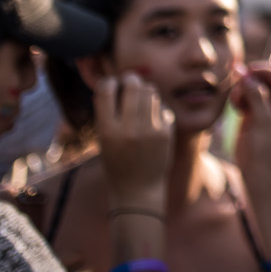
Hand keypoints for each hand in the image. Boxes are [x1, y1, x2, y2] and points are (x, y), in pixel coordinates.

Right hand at [95, 73, 173, 210]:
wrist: (138, 190)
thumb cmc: (117, 162)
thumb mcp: (104, 140)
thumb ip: (107, 114)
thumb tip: (113, 83)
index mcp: (107, 131)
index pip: (106, 91)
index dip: (109, 82)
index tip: (112, 85)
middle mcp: (128, 129)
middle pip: (134, 85)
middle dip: (132, 80)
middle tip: (131, 83)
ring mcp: (149, 130)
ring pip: (151, 92)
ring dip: (146, 93)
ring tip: (141, 103)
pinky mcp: (166, 133)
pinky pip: (162, 108)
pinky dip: (157, 110)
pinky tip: (152, 121)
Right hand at [230, 61, 270, 186]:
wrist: (259, 176)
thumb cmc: (266, 150)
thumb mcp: (263, 121)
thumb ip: (257, 96)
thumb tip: (247, 75)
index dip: (263, 71)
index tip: (247, 69)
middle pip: (266, 81)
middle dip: (251, 80)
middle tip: (237, 85)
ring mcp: (268, 111)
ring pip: (254, 89)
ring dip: (244, 90)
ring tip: (236, 101)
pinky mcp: (255, 117)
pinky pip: (247, 100)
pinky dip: (240, 98)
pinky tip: (235, 105)